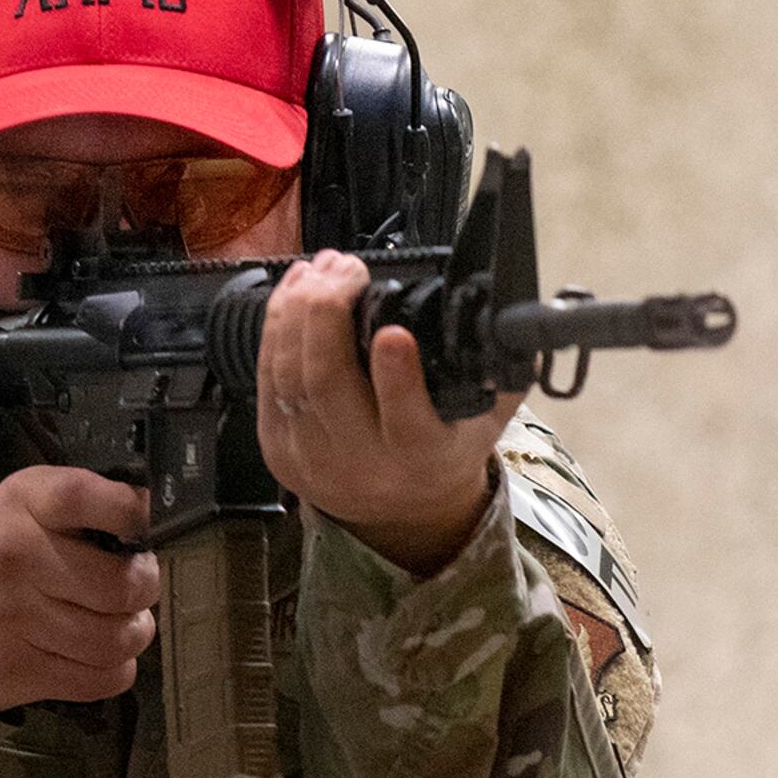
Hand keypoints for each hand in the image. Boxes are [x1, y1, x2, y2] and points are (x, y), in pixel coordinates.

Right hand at [0, 466, 160, 710]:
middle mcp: (14, 559)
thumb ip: (86, 499)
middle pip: (120, 586)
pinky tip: (100, 654)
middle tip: (136, 586)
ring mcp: (12, 620)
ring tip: (123, 623)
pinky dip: (116, 670)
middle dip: (144, 587)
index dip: (130, 514)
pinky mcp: (14, 671)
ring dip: (134, 633)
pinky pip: (99, 680)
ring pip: (116, 640)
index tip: (142, 529)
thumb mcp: (28, 502)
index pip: (84, 498)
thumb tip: (151, 512)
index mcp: (22, 504)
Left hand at [256, 250, 524, 576]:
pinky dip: (276, 326)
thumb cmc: (445, 446)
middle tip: (347, 268)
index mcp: (422, 458)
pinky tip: (293, 289)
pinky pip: (267, 378)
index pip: (407, 423)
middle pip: (328, 385)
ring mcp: (311, 457)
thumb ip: (500, 373)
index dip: (397, 379)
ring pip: (290, 376)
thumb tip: (510, 316)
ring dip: (298, 310)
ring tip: (322, 268)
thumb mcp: (485, 419)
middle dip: (328, 314)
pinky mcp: (276, 448)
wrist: (399, 509)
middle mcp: (363, 464)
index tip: (393, 333)